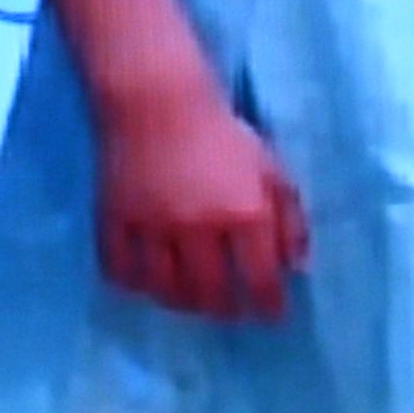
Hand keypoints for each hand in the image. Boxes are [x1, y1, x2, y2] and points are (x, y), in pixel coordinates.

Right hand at [94, 90, 310, 322]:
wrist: (157, 98)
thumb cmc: (222, 133)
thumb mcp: (270, 169)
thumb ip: (290, 219)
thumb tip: (297, 269)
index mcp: (244, 212)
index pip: (261, 281)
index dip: (269, 307)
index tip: (270, 314)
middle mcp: (199, 226)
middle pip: (211, 296)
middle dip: (225, 311)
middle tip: (230, 309)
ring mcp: (154, 226)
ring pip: (165, 291)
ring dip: (182, 304)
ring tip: (191, 299)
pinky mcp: (116, 219)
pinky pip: (120, 270)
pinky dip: (134, 283)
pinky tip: (147, 280)